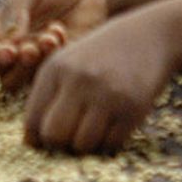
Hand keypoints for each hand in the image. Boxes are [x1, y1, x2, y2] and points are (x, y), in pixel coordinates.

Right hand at [0, 0, 109, 91]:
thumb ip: (17, 9)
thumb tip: (13, 37)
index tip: (8, 50)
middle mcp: (17, 52)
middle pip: (7, 79)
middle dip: (20, 66)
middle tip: (31, 48)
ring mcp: (41, 61)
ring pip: (32, 81)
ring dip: (40, 61)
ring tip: (51, 35)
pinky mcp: (64, 63)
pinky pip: (57, 72)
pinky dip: (58, 54)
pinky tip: (61, 30)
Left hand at [23, 9, 179, 152]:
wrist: (148, 36)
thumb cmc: (101, 54)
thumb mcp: (67, 62)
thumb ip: (48, 96)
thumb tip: (33, 141)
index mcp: (55, 69)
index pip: (32, 120)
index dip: (36, 139)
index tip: (44, 142)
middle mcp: (79, 81)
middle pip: (54, 136)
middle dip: (59, 145)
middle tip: (69, 138)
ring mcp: (107, 95)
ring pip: (82, 145)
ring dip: (86, 144)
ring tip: (92, 128)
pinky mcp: (133, 109)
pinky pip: (111, 144)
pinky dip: (109, 142)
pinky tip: (112, 124)